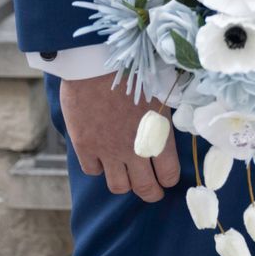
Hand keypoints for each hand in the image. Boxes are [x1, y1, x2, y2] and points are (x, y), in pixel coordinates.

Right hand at [60, 73, 179, 201]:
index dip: (169, 179)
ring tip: (127, 178)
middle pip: (145, 188)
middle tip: (153, 191)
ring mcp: (108, 150)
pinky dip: (99, 167)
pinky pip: (93, 171)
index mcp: (158, 134)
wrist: (96, 63)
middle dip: (152, 193)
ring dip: (125, 184)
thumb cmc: (133, 70)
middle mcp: (135, 148)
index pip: (169, 173)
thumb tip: (167, 128)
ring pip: (118, 186)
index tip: (167, 178)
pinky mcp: (85, 146)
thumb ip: (163, 117)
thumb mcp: (159, 92)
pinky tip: (102, 158)